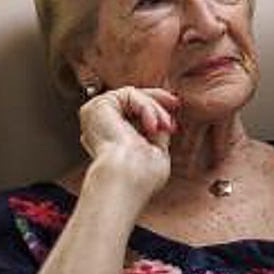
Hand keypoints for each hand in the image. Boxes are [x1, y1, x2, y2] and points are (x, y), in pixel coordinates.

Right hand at [79, 86, 177, 202]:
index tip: (173, 115)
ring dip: (154, 109)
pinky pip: (129, 94)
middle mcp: (100, 127)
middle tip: (175, 103)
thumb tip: (163, 119)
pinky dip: (146, 107)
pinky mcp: (99, 106)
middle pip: (131, 102)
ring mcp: (97, 116)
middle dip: (157, 102)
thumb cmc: (141, 177)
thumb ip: (157, 133)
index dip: (153, 111)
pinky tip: (152, 125)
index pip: (130, 115)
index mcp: (109, 140)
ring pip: (132, 97)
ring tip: (164, 126)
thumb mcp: (156, 151)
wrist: (127, 178)